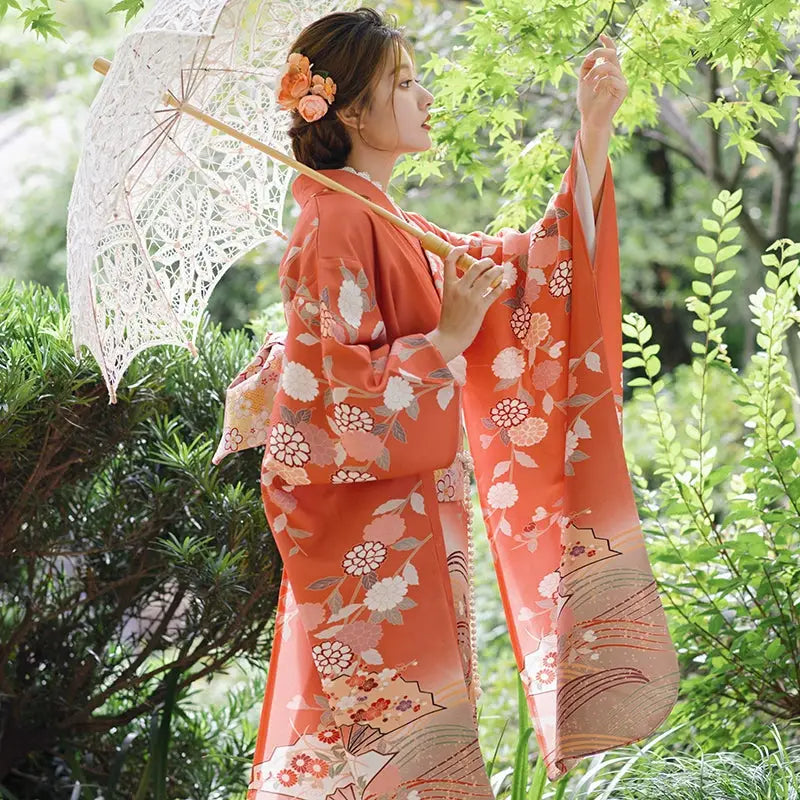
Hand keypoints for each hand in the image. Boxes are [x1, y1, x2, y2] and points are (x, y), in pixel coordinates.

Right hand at [426, 244, 508, 361]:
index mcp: (448, 286)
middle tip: (491, 263)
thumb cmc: (449, 320)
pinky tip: (505, 282)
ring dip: (497, 270)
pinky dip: (501, 285)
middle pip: (475, 267)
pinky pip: (494, 292)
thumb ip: (456, 287)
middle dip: (486, 262)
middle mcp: (459, 289)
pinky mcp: (480, 308)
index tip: (465, 247)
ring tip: (500, 270)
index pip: (450, 261)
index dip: (458, 250)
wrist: (449, 338)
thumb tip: (469, 275)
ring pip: (488, 276)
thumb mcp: (448, 299)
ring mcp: (470, 298)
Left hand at [576, 32, 626, 128]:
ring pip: (609, 65)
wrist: (590, 119)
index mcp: (609, 71)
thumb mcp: (583, 80)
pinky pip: (612, 78)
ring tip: (587, 81)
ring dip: (595, 71)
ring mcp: (621, 82)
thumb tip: (592, 55)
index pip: (612, 52)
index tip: (601, 35)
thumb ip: (587, 66)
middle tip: (587, 61)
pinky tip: (595, 90)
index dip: (608, 42)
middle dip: (598, 52)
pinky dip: (601, 82)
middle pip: (612, 53)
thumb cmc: (587, 102)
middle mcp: (617, 74)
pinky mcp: (623, 90)